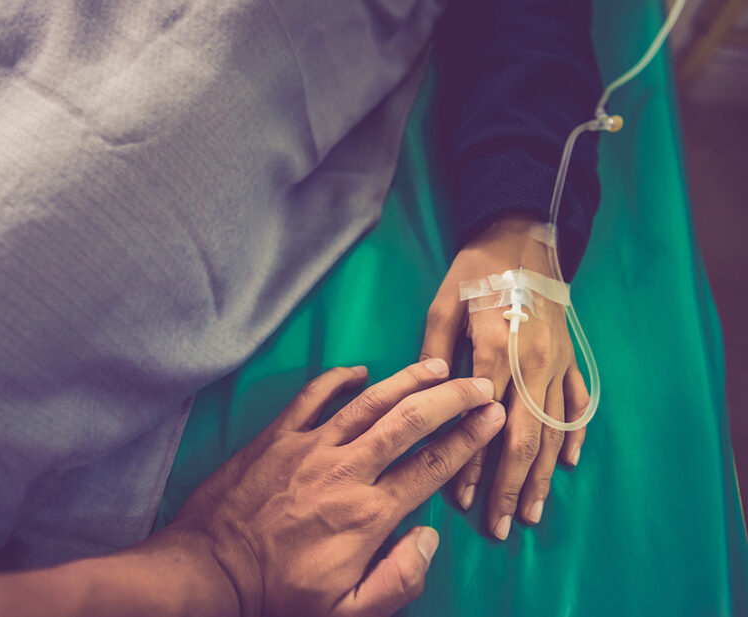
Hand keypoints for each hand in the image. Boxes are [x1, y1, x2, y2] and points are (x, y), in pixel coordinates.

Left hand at [167, 361, 504, 616]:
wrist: (207, 573)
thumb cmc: (276, 597)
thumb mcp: (345, 612)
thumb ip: (396, 580)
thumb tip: (429, 538)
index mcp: (367, 515)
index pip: (431, 467)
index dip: (467, 440)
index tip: (492, 417)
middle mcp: (344, 471)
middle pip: (408, 422)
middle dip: (450, 399)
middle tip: (479, 383)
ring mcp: (308, 448)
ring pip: (367, 402)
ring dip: (406, 380)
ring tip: (437, 365)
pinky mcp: (275, 437)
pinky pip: (311, 397)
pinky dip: (336, 378)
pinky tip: (358, 370)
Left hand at [420, 215, 590, 539]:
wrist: (522, 235)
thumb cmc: (473, 272)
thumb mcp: (441, 306)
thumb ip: (434, 355)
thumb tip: (428, 400)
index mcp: (494, 350)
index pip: (482, 422)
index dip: (472, 464)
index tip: (463, 500)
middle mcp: (531, 363)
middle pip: (522, 438)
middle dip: (511, 487)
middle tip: (501, 527)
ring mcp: (557, 362)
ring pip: (552, 430)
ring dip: (541, 475)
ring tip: (532, 512)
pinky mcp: (572, 356)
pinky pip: (577, 403)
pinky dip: (573, 435)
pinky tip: (566, 464)